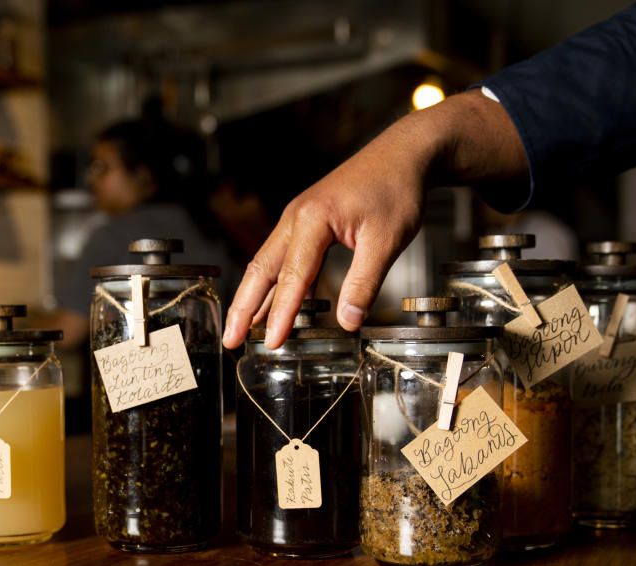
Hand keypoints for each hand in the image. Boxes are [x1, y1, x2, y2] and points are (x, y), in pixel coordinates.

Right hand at [221, 89, 525, 349]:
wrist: (405, 153)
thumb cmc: (397, 189)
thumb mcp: (387, 240)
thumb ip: (364, 283)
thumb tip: (347, 321)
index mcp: (312, 219)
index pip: (291, 276)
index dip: (281, 313)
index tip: (273, 342)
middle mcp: (296, 218)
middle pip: (261, 269)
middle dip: (243, 307)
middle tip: (231, 340)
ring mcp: (299, 218)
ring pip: (268, 263)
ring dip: (255, 297)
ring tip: (243, 329)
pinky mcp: (308, 222)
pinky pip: (285, 258)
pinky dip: (277, 284)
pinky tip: (276, 305)